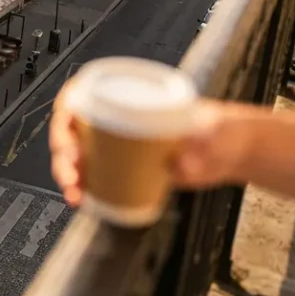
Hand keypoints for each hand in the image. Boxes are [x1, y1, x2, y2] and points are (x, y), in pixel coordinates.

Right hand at [50, 90, 260, 207]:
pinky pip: (93, 176)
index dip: (65, 116)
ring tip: (76, 193)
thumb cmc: (220, 129)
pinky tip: (83, 200)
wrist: (230, 151)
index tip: (68, 137)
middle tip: (73, 172)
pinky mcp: (123, 167)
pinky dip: (83, 190)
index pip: (80, 95)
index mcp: (129, 95)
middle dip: (64, 155)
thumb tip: (180, 163)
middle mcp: (116, 117)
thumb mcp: (213, 129)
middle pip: (73, 130)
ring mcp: (117, 144)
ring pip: (78, 156)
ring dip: (69, 175)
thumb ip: (203, 143)